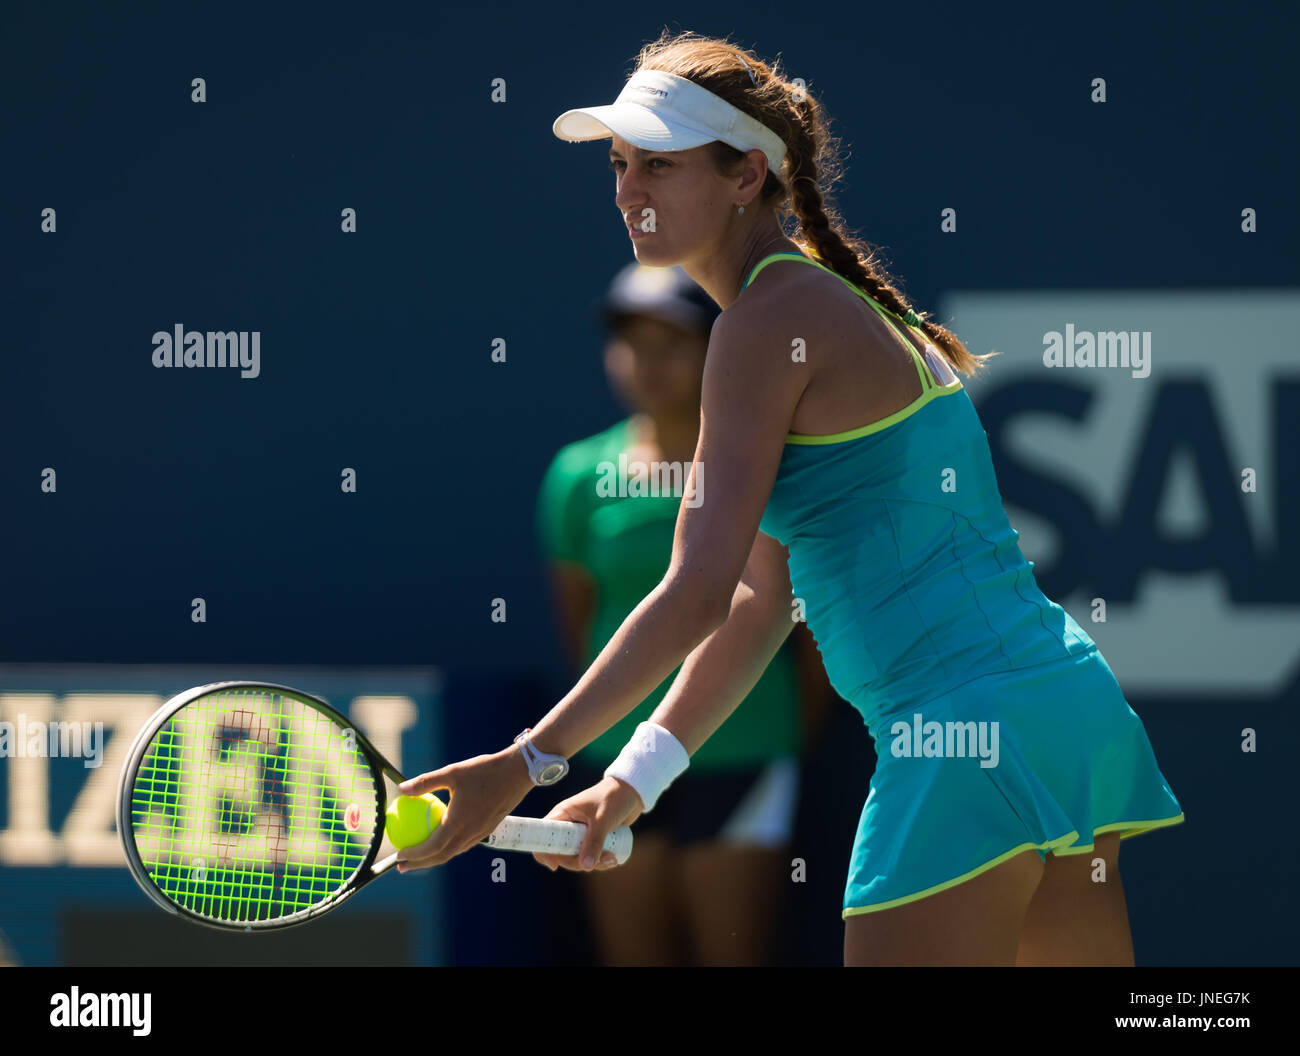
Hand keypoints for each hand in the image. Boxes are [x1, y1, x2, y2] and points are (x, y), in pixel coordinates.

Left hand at [395, 746, 534, 871]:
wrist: (518, 773)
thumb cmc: (484, 770)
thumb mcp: (452, 772)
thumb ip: (426, 782)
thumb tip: (401, 788)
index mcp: (459, 821)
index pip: (432, 847)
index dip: (414, 855)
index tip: (398, 856)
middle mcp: (470, 832)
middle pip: (441, 856)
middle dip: (419, 864)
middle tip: (402, 866)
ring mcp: (481, 833)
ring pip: (454, 852)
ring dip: (434, 858)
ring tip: (419, 857)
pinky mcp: (488, 829)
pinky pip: (465, 845)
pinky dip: (449, 848)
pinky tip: (443, 839)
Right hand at [532, 775, 643, 872]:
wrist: (632, 792)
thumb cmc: (614, 798)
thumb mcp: (602, 820)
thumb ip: (594, 842)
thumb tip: (585, 867)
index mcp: (563, 814)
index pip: (542, 835)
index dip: (543, 852)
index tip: (554, 866)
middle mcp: (568, 825)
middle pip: (561, 853)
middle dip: (578, 862)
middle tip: (596, 862)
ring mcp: (580, 833)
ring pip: (578, 858)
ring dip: (594, 864)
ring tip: (612, 858)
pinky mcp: (592, 839)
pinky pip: (591, 857)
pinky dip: (600, 862)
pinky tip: (614, 859)